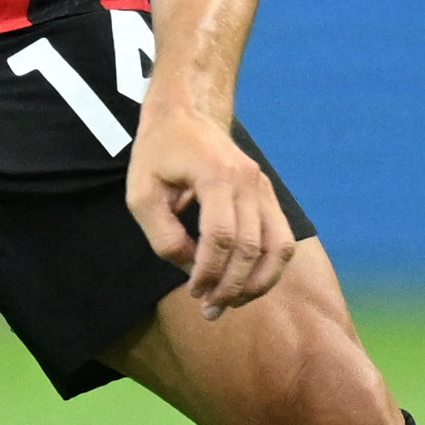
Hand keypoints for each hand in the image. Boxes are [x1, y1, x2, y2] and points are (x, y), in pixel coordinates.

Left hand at [125, 101, 296, 317]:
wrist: (186, 115)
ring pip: (278, 247)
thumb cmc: (157, 154)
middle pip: (251, 247)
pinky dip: (270, 268)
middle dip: (232, 286)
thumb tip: (191, 269)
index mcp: (215, 175)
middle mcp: (248, 180)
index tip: (193, 293)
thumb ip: (163, 236)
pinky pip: (282, 239)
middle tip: (210, 310)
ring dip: (259, 283)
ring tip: (233, 303)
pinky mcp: (268, 195)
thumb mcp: (141, 195)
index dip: (208, 272)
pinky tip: (248, 284)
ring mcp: (263, 186)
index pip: (221, 236)